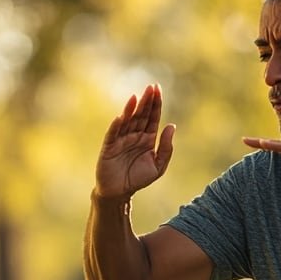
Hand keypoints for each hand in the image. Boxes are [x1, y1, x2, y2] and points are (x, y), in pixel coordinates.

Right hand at [95, 84, 176, 199]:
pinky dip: (116, 126)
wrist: (120, 192)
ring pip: (127, 121)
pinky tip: (120, 117)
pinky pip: (113, 135)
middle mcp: (134, 135)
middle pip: (141, 115)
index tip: (158, 90)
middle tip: (151, 87)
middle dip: (146, 101)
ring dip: (131, 109)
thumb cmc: (138, 179)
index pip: (152, 117)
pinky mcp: (109, 147)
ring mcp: (121, 140)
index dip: (155, 104)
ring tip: (135, 97)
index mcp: (147, 138)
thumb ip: (166, 148)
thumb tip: (171, 126)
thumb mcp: (158, 166)